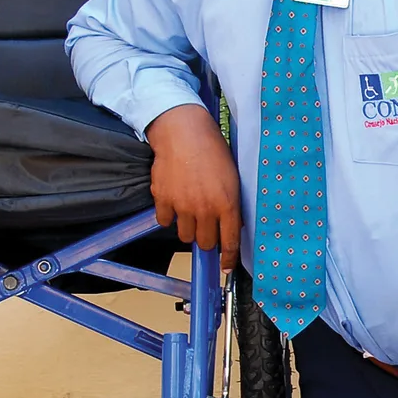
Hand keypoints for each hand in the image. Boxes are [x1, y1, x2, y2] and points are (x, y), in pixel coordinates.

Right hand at [144, 104, 242, 263]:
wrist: (183, 132)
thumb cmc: (212, 149)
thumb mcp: (233, 176)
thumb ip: (232, 203)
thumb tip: (234, 224)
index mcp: (228, 203)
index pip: (230, 241)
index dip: (228, 257)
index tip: (226, 266)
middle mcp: (205, 208)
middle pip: (205, 242)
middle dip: (207, 237)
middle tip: (206, 224)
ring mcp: (183, 206)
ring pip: (184, 235)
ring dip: (188, 227)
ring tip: (190, 210)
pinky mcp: (163, 199)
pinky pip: (165, 221)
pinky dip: (169, 215)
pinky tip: (174, 200)